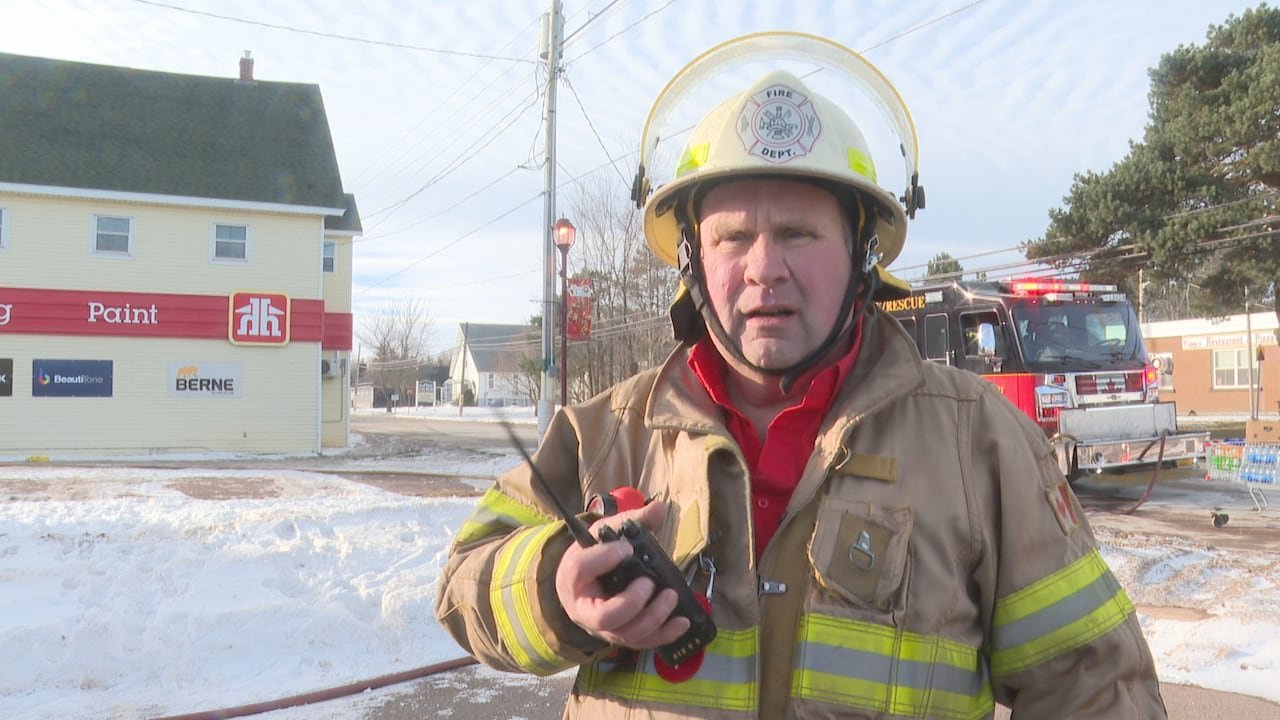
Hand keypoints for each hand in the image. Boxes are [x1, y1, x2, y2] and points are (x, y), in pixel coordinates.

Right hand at [555, 500, 691, 649]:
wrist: (585, 586)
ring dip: (653, 617)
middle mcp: (585, 609)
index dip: (603, 558)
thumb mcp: (604, 535)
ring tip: (671, 596)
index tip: (626, 547)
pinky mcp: (623, 637)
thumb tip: (659, 508)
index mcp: (573, 577)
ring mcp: (604, 628)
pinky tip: (682, 622)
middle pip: (606, 617)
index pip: (580, 569)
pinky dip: (665, 634)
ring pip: (627, 634)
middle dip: (632, 602)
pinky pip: (643, 643)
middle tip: (648, 581)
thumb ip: (630, 521)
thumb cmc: (594, 558)